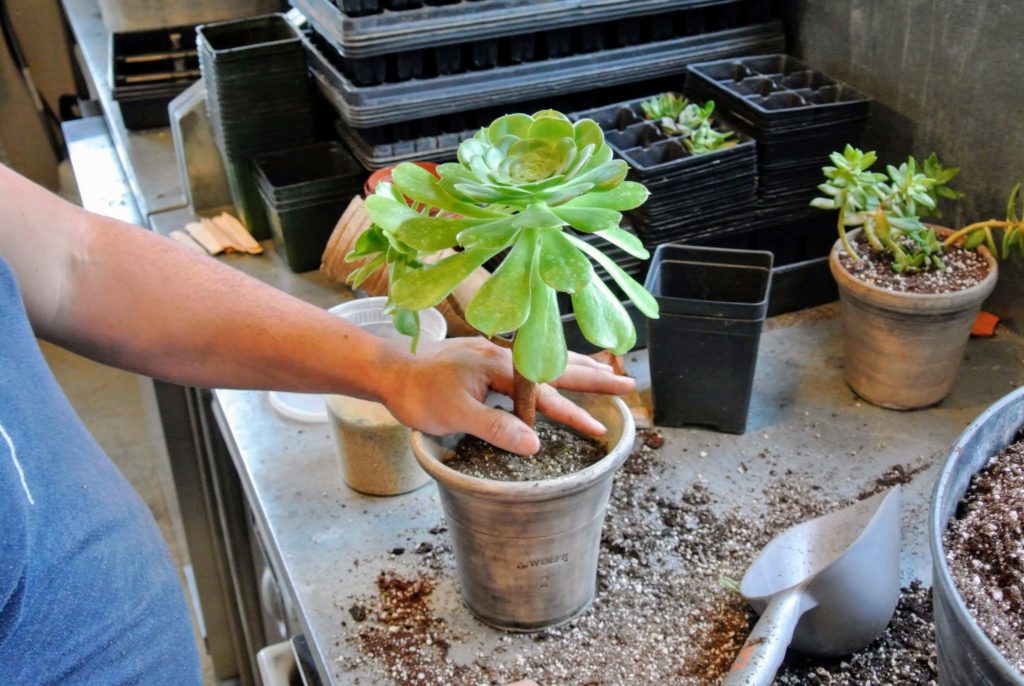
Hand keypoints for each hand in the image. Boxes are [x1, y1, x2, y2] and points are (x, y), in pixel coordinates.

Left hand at [380, 337, 633, 455]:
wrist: (390, 370)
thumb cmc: (417, 393)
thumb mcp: (455, 415)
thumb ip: (496, 428)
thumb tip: (535, 444)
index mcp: (500, 367)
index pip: (545, 394)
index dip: (573, 413)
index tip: (600, 429)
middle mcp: (504, 355)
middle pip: (557, 366)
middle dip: (595, 377)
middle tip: (629, 383)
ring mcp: (496, 354)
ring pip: (546, 360)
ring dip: (579, 366)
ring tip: (610, 368)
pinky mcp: (488, 358)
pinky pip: (532, 360)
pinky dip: (554, 363)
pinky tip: (560, 367)